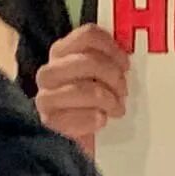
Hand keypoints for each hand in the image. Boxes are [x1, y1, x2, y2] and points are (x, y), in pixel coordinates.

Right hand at [33, 25, 129, 156]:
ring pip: (84, 89)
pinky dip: (94, 119)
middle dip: (112, 76)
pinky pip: (77, 116)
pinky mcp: (48, 121)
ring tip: (115, 109)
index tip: (125, 64)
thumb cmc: (93, 104)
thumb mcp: (101, 78)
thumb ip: (109, 62)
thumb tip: (129, 56)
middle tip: (123, 90)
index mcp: (62, 53)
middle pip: (88, 61)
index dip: (111, 47)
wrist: (80, 141)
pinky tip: (100, 120)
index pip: (87, 35)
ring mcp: (45, 97)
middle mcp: (49, 71)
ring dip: (107, 100)